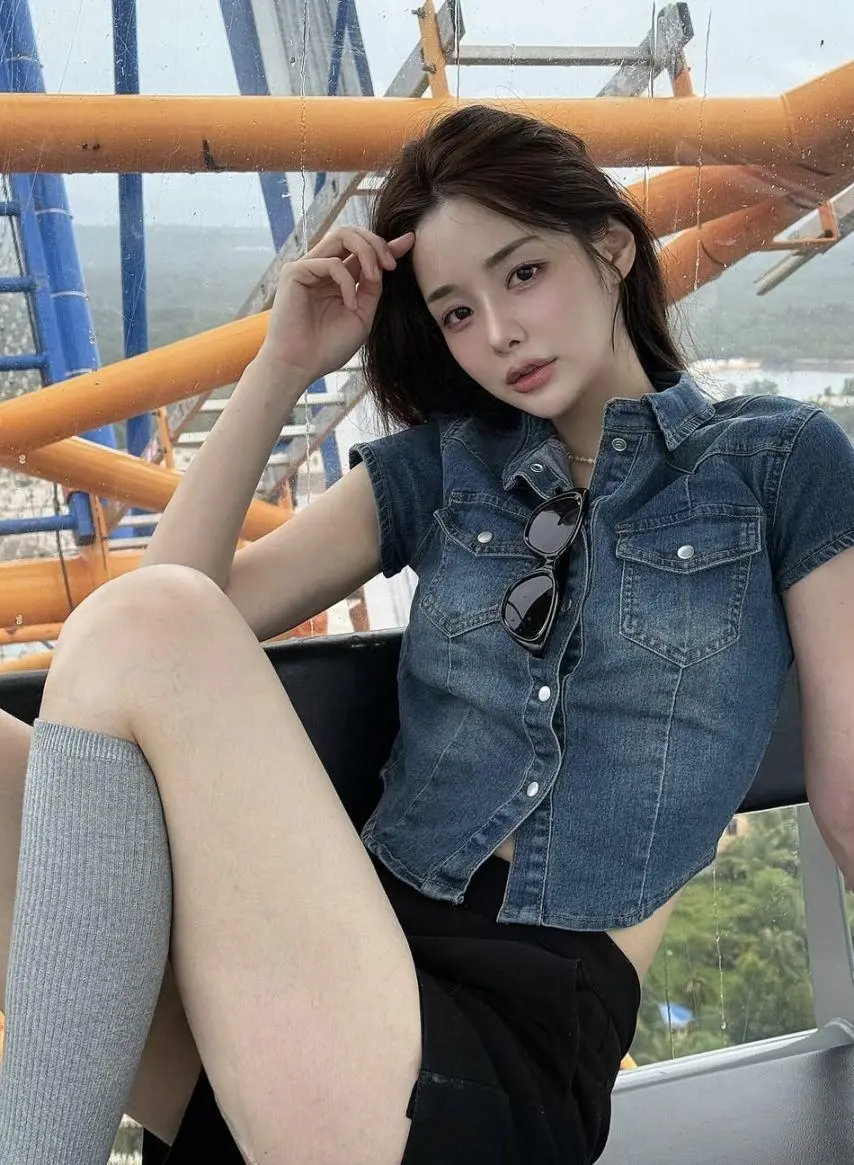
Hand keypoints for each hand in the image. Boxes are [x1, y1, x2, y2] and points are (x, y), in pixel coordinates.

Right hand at [258, 227, 415, 385]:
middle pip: (352, 234)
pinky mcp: (294, 272)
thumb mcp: (362, 315)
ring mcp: (308, 268)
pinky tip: (349, 304)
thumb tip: (388, 261)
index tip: (410, 241)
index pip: (362, 250)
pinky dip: (346, 282)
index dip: (386, 244)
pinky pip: (330, 263)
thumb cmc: (328, 347)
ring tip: (376, 276)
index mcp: (338, 278)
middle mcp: (322, 268)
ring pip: (342, 235)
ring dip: (366, 251)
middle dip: (377, 244)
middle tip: (391, 265)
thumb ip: (372, 287)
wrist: (301, 366)